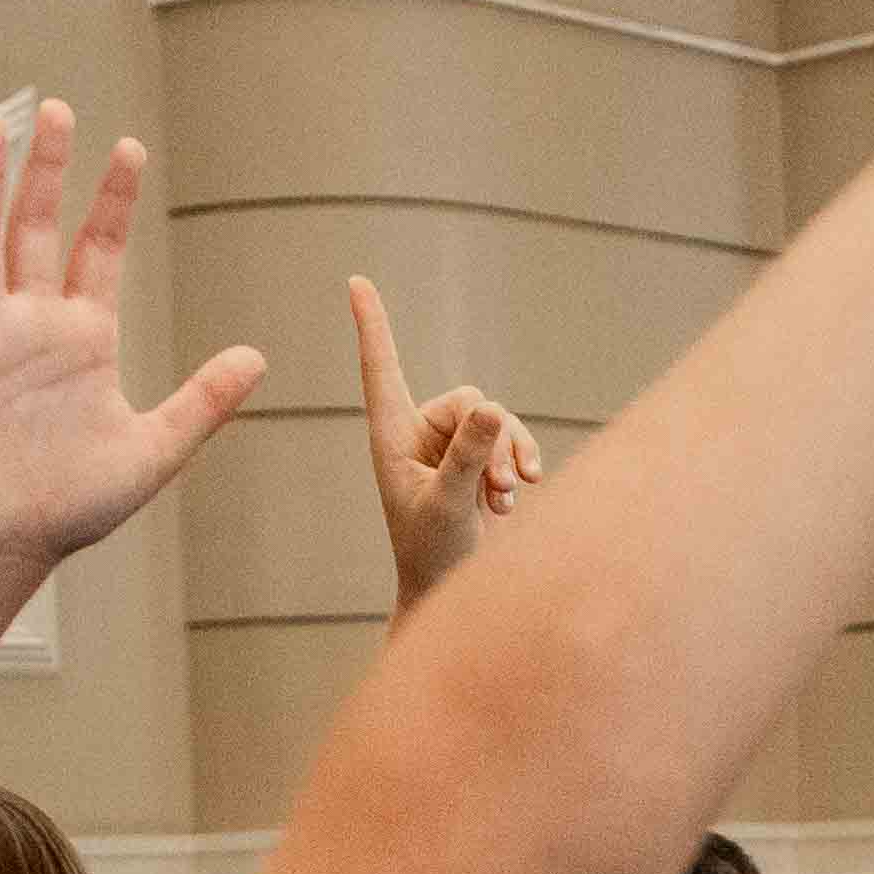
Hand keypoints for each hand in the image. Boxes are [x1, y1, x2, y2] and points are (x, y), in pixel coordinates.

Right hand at [0, 101, 269, 576]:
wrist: (8, 546)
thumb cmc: (74, 504)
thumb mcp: (155, 450)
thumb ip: (204, 401)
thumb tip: (259, 357)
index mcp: (83, 335)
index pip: (99, 248)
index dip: (111, 199)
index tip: (128, 147)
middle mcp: (30, 321)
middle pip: (35, 226)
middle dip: (45, 168)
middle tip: (54, 107)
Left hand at [348, 278, 543, 609]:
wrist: (451, 591)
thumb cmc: (433, 554)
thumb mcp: (452, 505)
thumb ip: (470, 458)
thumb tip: (492, 408)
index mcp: (392, 437)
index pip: (381, 369)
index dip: (372, 326)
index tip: (355, 282)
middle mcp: (419, 433)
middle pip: (468, 399)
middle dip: (493, 439)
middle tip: (501, 487)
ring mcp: (450, 445)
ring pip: (496, 417)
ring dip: (509, 453)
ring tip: (509, 497)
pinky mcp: (478, 460)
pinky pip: (509, 436)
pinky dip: (519, 461)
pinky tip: (518, 496)